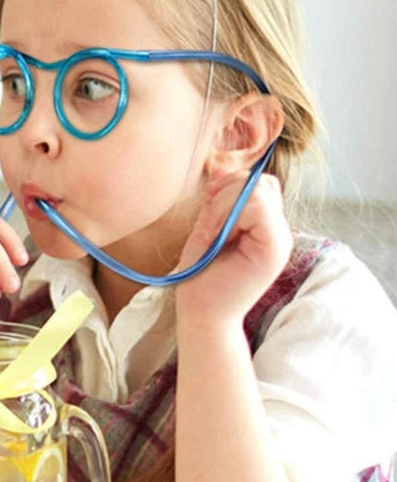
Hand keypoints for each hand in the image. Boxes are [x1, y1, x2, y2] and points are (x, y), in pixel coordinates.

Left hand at [176, 172, 292, 324]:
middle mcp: (279, 231)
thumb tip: (223, 168)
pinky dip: (226, 215)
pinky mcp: (275, 250)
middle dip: (225, 194)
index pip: (258, 182)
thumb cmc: (200, 274)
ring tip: (211, 235)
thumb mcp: (208, 227)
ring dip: (222, 206)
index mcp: (265, 225)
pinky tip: (214, 239)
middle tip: (208, 227)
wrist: (200, 313)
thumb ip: (221, 200)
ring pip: (258, 190)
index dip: (228, 187)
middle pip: (260, 181)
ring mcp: (281, 240)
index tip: (207, 215)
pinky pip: (257, 207)